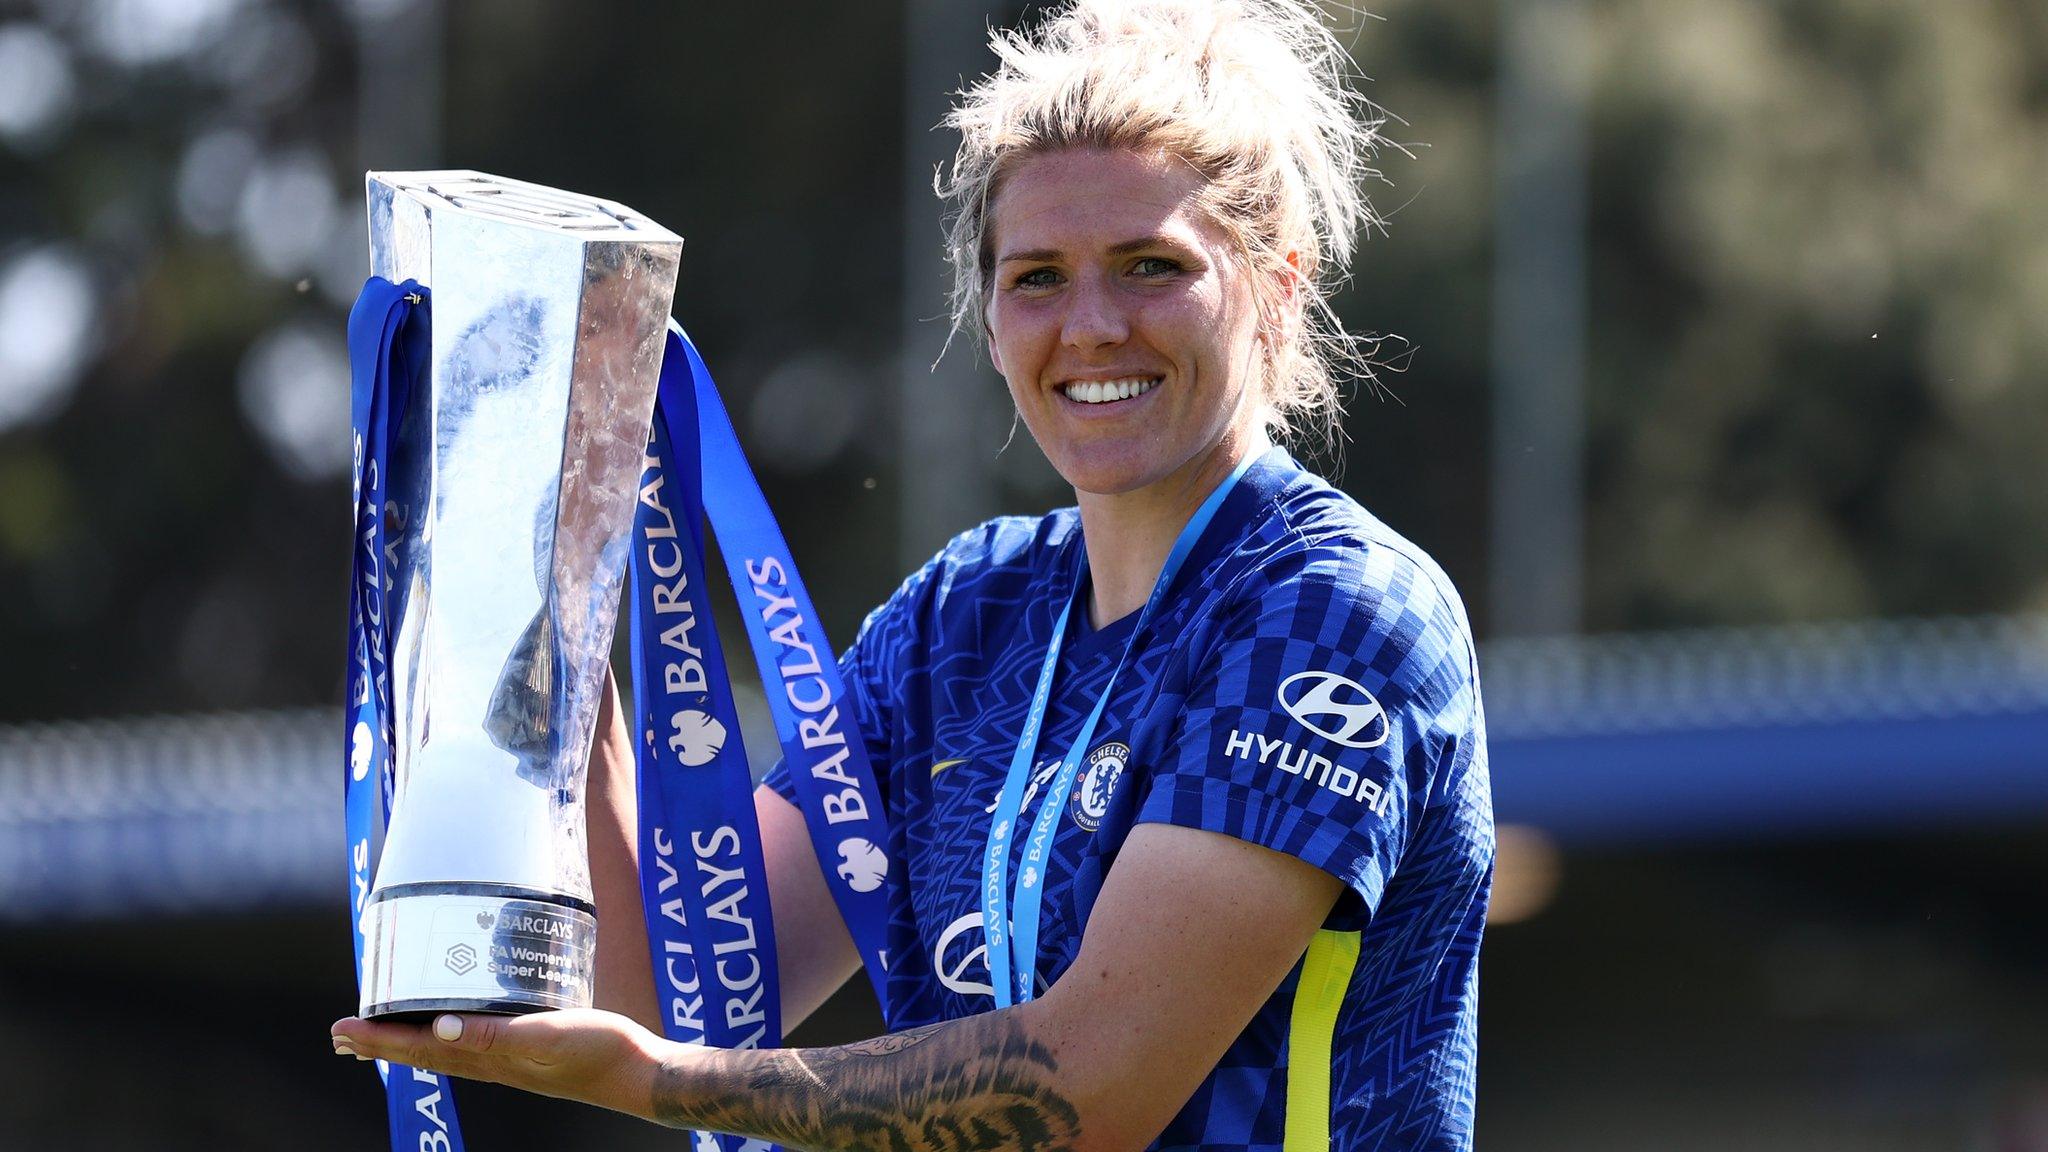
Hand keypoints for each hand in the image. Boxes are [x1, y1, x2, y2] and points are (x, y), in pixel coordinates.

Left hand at [331, 1008, 673, 1120]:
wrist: (636, 1073)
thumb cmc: (597, 1052)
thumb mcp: (545, 1036)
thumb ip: (495, 1034)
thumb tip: (440, 1027)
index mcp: (489, 1058)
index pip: (420, 1047)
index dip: (379, 1038)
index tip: (342, 1029)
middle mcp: (491, 1061)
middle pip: (422, 1051)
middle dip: (381, 1042)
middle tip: (342, 1034)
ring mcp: (508, 1058)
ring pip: (444, 1048)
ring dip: (407, 1039)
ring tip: (379, 1033)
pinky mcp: (527, 1048)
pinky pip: (472, 1040)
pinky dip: (447, 1031)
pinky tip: (451, 1023)